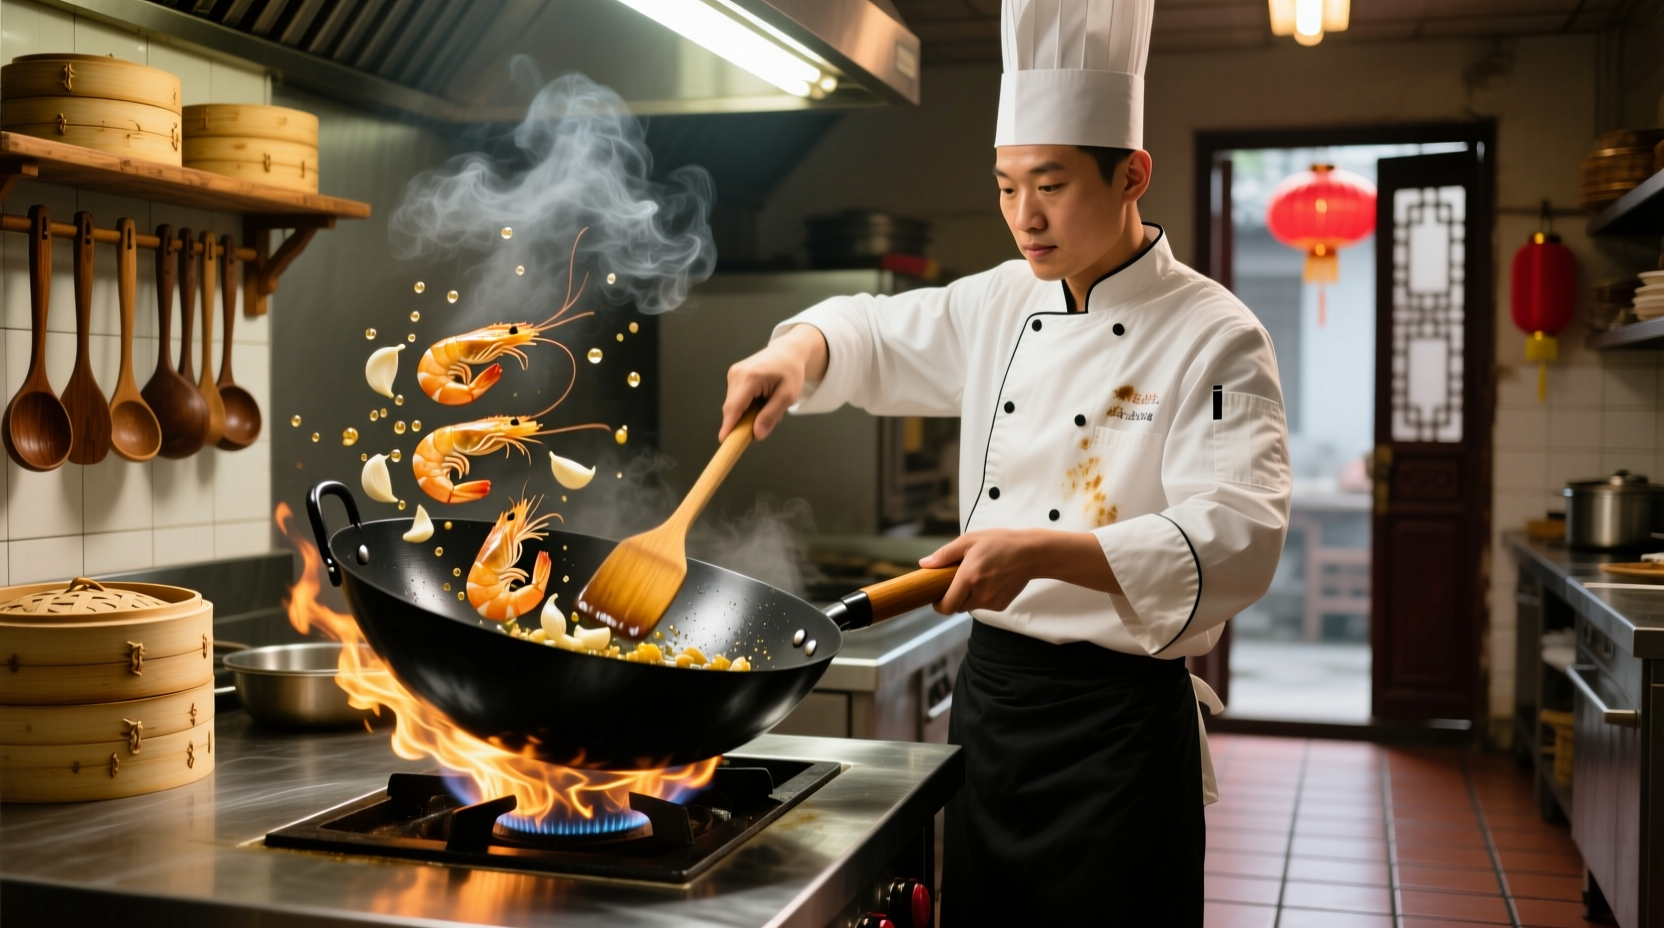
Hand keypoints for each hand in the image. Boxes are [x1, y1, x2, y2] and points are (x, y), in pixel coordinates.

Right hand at [720, 325, 828, 440]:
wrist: (787, 352)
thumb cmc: (790, 372)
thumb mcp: (787, 396)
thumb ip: (771, 415)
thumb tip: (756, 434)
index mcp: (750, 377)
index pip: (735, 407)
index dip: (729, 426)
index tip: (724, 441)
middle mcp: (737, 373)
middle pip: (733, 409)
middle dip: (745, 421)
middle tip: (768, 421)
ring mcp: (733, 374)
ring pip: (734, 406)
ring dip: (748, 412)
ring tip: (767, 403)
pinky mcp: (733, 376)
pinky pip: (736, 399)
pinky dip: (747, 405)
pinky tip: (761, 398)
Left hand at [918, 529, 1120, 613]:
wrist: (1031, 553)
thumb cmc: (1000, 543)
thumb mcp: (969, 540)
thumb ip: (945, 554)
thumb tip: (924, 564)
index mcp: (969, 577)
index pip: (946, 606)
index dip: (938, 605)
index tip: (936, 596)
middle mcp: (980, 593)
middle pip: (957, 607)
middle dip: (953, 597)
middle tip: (957, 581)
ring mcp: (992, 601)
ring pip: (970, 607)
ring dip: (968, 596)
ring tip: (977, 577)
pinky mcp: (1001, 605)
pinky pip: (984, 606)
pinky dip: (982, 597)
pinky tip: (990, 581)